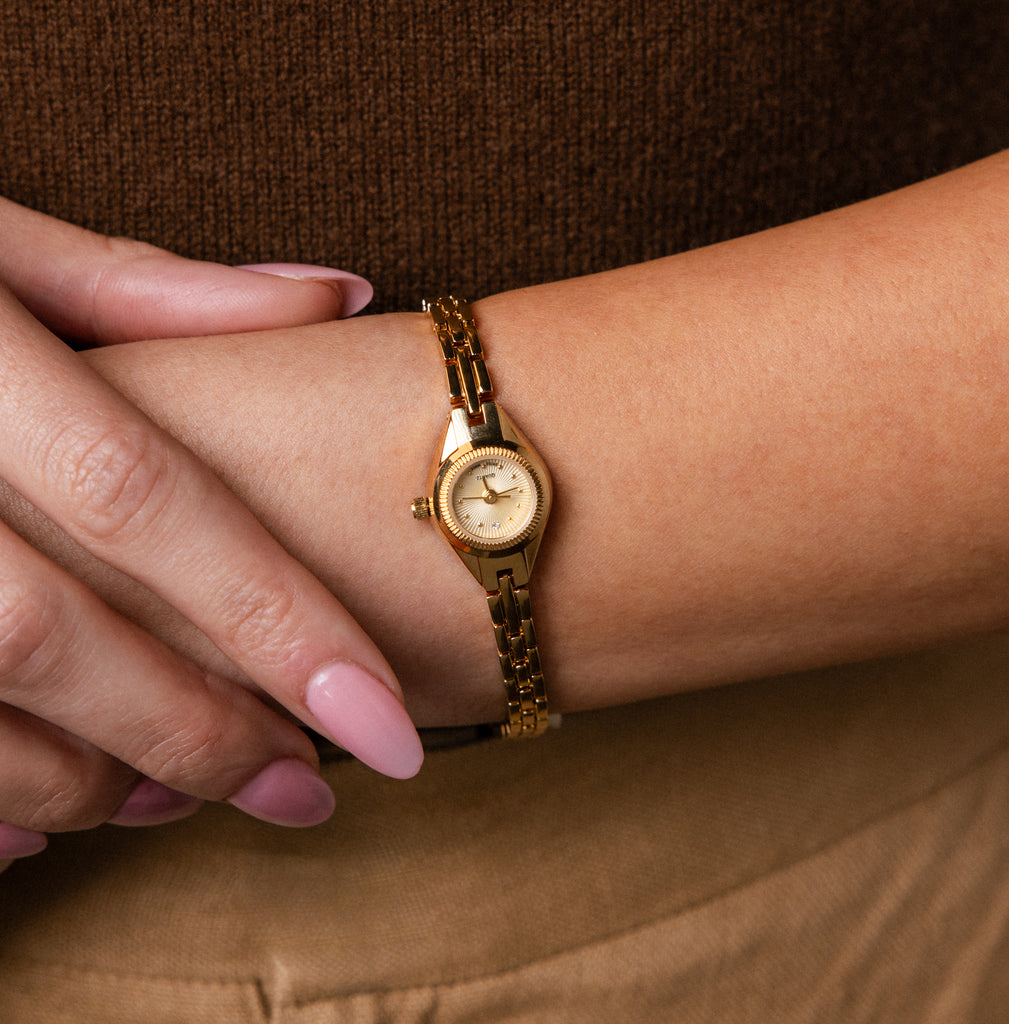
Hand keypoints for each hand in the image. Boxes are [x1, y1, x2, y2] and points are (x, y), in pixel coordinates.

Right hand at [0, 199, 421, 861]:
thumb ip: (150, 287)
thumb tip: (339, 297)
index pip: (143, 501)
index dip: (273, 619)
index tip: (381, 720)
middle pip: (54, 636)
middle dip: (196, 732)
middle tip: (305, 791)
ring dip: (88, 782)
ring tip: (192, 798)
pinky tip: (41, 830)